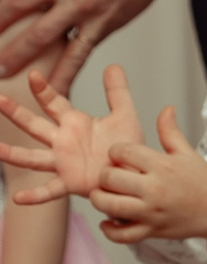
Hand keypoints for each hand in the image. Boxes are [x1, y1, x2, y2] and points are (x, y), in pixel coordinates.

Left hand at [0, 0, 185, 80]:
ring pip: (62, 51)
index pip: (18, 1)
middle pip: (34, 34)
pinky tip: (63, 84)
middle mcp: (75, 1)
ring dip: (39, 70)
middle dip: (11, 52)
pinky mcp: (108, 26)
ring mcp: (94, 17)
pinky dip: (72, 71)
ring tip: (20, 83)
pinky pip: (86, 53)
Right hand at [0, 63, 142, 205]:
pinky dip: (34, 196)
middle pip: (34, 125)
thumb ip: (117, 92)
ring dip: (12, 154)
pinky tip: (18, 198)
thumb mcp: (124, 116)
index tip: (33, 75)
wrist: (138, 174)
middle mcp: (63, 142)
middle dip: (16, 113)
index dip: (43, 90)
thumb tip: (113, 65)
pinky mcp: (71, 183)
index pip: (53, 103)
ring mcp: (63, 162)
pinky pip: (49, 190)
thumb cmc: (127, 147)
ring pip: (32, 157)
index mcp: (74, 124)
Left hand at [92, 106, 206, 245]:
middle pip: (109, 179)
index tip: (120, 156)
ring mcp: (151, 211)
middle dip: (105, 176)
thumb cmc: (203, 181)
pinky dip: (110, 230)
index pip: (122, 152)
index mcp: (162, 166)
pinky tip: (108, 221)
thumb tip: (166, 109)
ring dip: (101, 200)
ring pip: (109, 205)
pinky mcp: (151, 230)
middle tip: (111, 177)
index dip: (116, 152)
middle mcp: (154, 188)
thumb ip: (170, 131)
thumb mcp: (187, 152)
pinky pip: (121, 234)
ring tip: (105, 196)